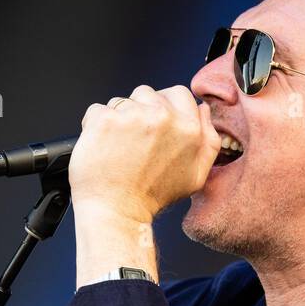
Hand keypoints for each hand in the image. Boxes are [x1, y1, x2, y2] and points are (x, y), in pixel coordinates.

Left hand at [69, 84, 220, 222]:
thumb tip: (203, 110)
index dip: (164, 107)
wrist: (117, 211)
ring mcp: (132, 115)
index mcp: (188, 128)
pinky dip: (95, 126)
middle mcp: (163, 117)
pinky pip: (97, 110)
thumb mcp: (196, 175)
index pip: (178, 94)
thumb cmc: (151, 197)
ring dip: (118, 118)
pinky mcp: (105, 119)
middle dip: (140, 112)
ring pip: (121, 101)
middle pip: (148, 94)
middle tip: (134, 142)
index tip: (153, 125)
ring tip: (118, 146)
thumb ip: (208, 140)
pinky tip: (102, 147)